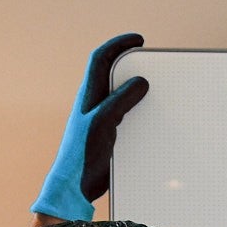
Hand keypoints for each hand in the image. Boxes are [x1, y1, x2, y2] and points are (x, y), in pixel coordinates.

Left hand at [31, 34, 148, 222]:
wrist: (74, 186)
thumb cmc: (81, 155)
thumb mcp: (104, 122)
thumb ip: (121, 101)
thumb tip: (140, 82)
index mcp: (89, 95)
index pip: (101, 58)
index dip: (118, 44)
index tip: (138, 40)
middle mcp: (93, 104)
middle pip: (110, 72)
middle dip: (127, 60)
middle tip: (146, 56)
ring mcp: (100, 120)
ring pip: (118, 93)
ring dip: (133, 85)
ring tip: (152, 82)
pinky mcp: (108, 136)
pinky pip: (125, 114)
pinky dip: (137, 108)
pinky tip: (149, 115)